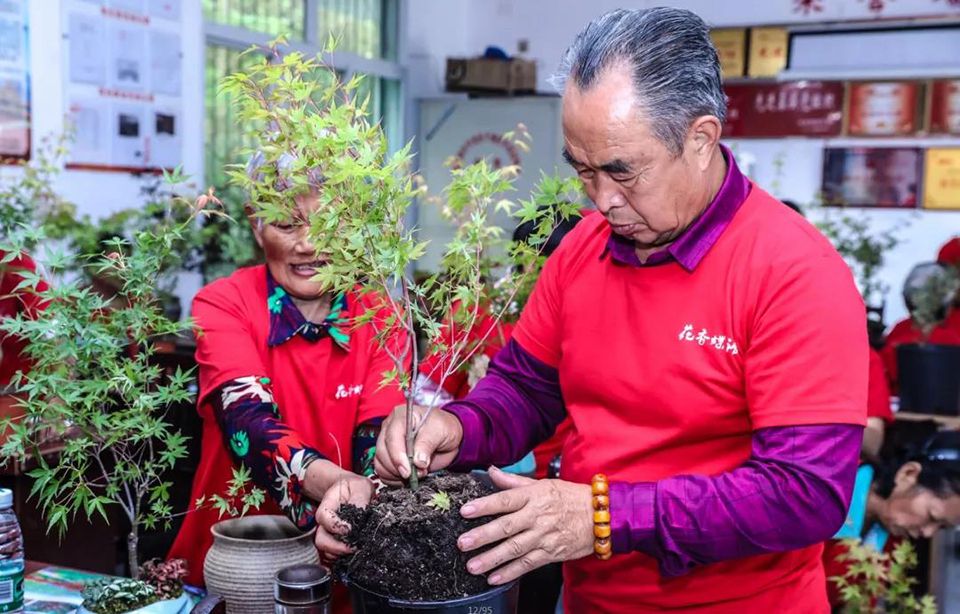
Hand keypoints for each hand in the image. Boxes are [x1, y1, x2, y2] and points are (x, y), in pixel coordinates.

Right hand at [312, 466, 375, 565]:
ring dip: (339, 554)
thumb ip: (360, 501)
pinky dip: (341, 557)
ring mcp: (328, 533)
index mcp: (328, 505)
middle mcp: (325, 522)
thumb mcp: (361, 487)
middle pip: (320, 539)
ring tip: (355, 551)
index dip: (335, 526)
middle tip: (353, 547)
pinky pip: (332, 554)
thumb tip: (361, 520)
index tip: (350, 529)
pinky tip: (353, 554)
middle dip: (336, 547)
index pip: (323, 517)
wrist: (353, 490)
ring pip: (325, 549)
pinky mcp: (335, 541)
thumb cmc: (356, 488)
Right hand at [374, 404, 462, 484]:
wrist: (447, 437)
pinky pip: (382, 472)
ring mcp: (387, 443)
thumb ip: (427, 444)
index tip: (408, 471)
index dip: (398, 456)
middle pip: (382, 452)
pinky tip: (407, 478)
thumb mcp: (440, 431)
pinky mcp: (387, 458)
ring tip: (416, 474)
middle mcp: (390, 429)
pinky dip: (394, 479)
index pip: (392, 437)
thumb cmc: (443, 428)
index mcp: (401, 416)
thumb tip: (417, 461)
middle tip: (417, 473)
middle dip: (398, 468)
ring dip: (396, 475)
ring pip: (380, 464)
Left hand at [457, 467, 593, 584]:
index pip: (505, 500)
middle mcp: (537, 516)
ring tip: (473, 565)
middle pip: (506, 527)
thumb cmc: (570, 497)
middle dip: (482, 536)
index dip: (485, 506)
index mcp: (534, 496)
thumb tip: (491, 471)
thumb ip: (514, 481)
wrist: (601, 515)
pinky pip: (527, 564)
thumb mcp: (543, 484)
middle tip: (463, 543)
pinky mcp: (551, 553)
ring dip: (492, 558)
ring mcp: (544, 536)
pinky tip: (494, 577)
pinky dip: (510, 572)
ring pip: (514, 549)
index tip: (466, 511)